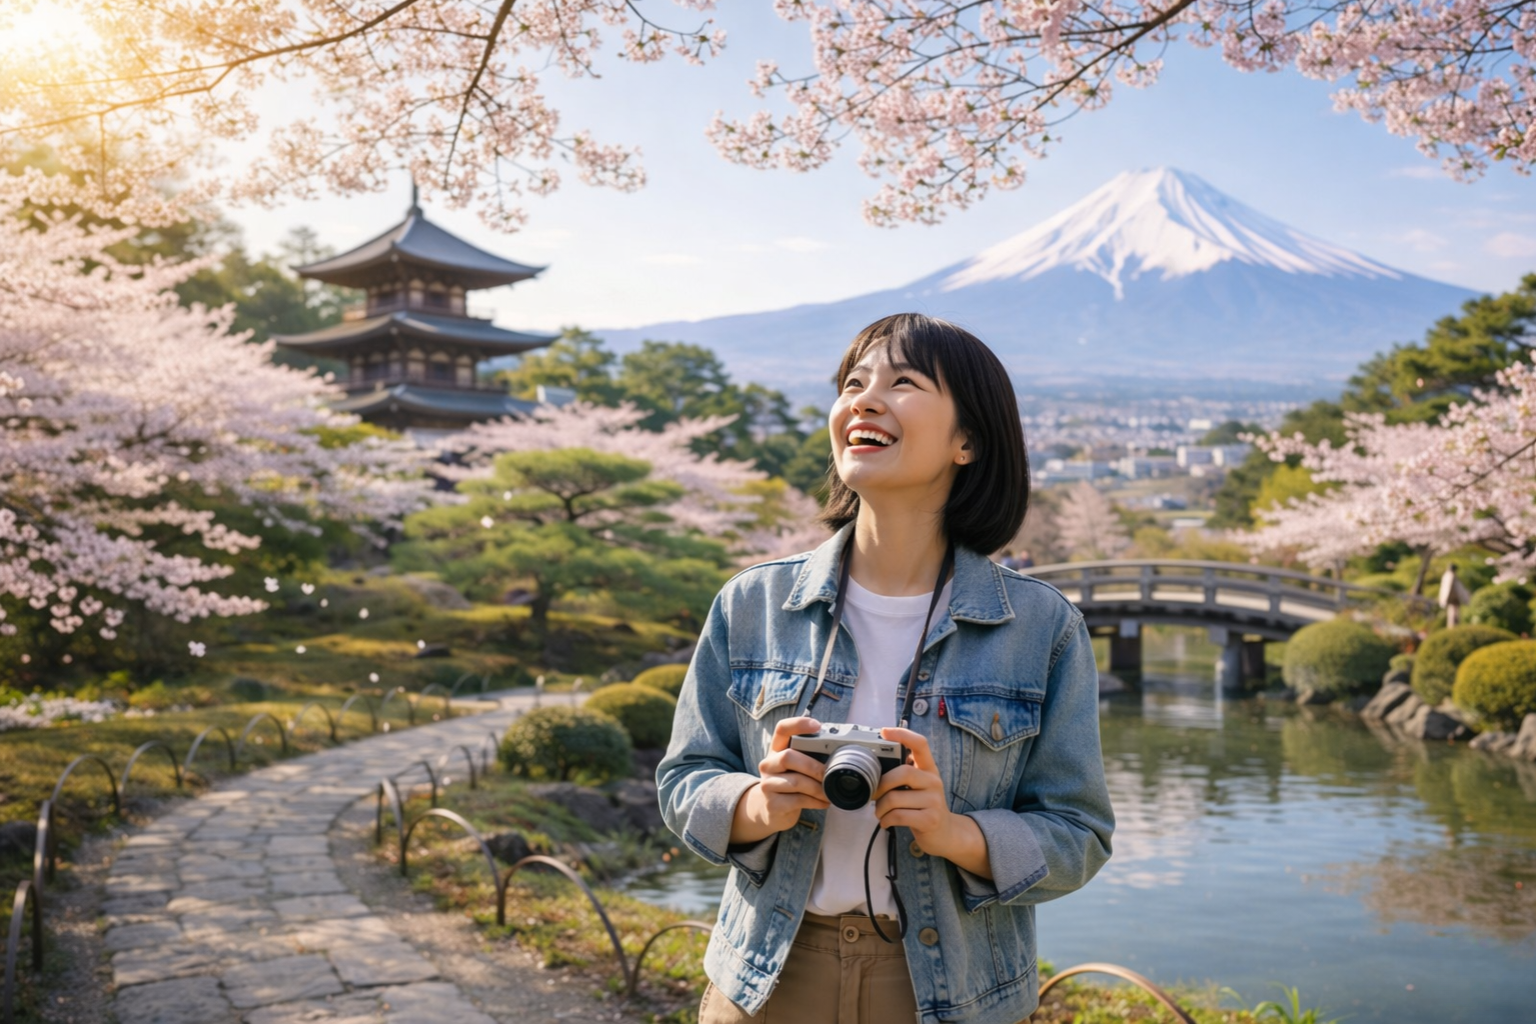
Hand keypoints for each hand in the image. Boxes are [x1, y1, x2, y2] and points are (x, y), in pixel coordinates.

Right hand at [729, 716, 829, 844]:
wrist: (771, 809)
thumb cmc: (790, 783)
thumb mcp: (796, 766)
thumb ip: (810, 756)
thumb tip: (839, 753)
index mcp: (776, 749)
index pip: (782, 729)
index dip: (798, 724)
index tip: (817, 726)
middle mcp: (768, 764)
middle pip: (787, 757)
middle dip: (814, 766)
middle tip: (829, 774)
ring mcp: (767, 784)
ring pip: (795, 781)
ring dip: (818, 788)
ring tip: (830, 792)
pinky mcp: (772, 804)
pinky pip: (798, 800)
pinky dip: (816, 801)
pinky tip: (823, 802)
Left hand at [873, 728, 990, 877]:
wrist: (946, 833)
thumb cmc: (925, 807)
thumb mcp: (919, 786)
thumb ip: (904, 775)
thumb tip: (875, 767)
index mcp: (929, 769)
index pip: (920, 744)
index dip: (902, 734)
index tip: (885, 731)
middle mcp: (934, 781)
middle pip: (902, 773)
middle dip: (881, 785)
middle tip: (874, 795)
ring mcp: (934, 801)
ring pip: (895, 798)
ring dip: (880, 808)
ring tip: (880, 813)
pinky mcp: (930, 819)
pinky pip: (898, 816)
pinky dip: (885, 820)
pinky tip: (886, 822)